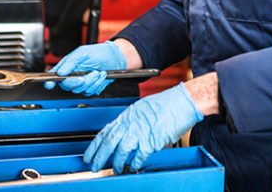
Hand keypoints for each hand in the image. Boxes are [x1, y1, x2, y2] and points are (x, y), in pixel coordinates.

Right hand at [44, 41, 126, 94]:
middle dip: (79, 81)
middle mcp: (73, 75)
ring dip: (92, 81)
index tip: (50, 85)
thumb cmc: (100, 52)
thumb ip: (71, 62)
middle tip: (90, 73)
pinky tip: (102, 75)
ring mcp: (82, 83)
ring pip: (80, 90)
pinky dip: (98, 83)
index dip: (50, 82)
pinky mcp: (90, 88)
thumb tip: (60, 72)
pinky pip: (90, 91)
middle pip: (67, 86)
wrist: (115, 58)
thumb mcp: (84, 53)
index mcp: (68, 66)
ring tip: (98, 71)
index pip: (55, 75)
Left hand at [83, 82, 203, 173]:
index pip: (105, 131)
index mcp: (128, 115)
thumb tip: (124, 133)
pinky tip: (133, 167)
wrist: (182, 101)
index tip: (89, 154)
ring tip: (115, 169)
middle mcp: (131, 123)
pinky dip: (135, 163)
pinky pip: (139, 156)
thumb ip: (132, 121)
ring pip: (121, 151)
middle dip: (99, 157)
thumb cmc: (167, 104)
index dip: (95, 145)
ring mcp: (141, 131)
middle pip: (109, 142)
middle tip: (94, 166)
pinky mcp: (152, 140)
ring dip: (116, 163)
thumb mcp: (143, 108)